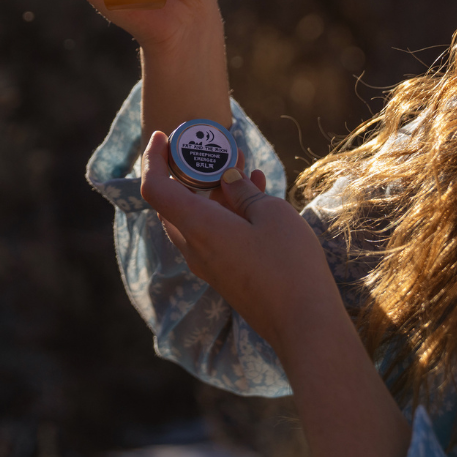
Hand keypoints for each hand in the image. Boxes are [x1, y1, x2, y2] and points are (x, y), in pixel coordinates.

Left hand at [141, 132, 346, 353]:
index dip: (153, 158)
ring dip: (212, 188)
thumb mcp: (270, 213)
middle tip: (212, 147)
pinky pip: (213, 232)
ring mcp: (209, 264)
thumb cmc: (288, 263)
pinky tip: (256, 191)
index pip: (155, 189)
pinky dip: (226, 208)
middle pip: (172, 202)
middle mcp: (194, 247)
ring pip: (195, 217)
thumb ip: (243, 191)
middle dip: (187, 170)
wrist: (303, 322)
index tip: (165, 135)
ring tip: (243, 163)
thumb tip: (227, 177)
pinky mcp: (226, 273)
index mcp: (198, 227)